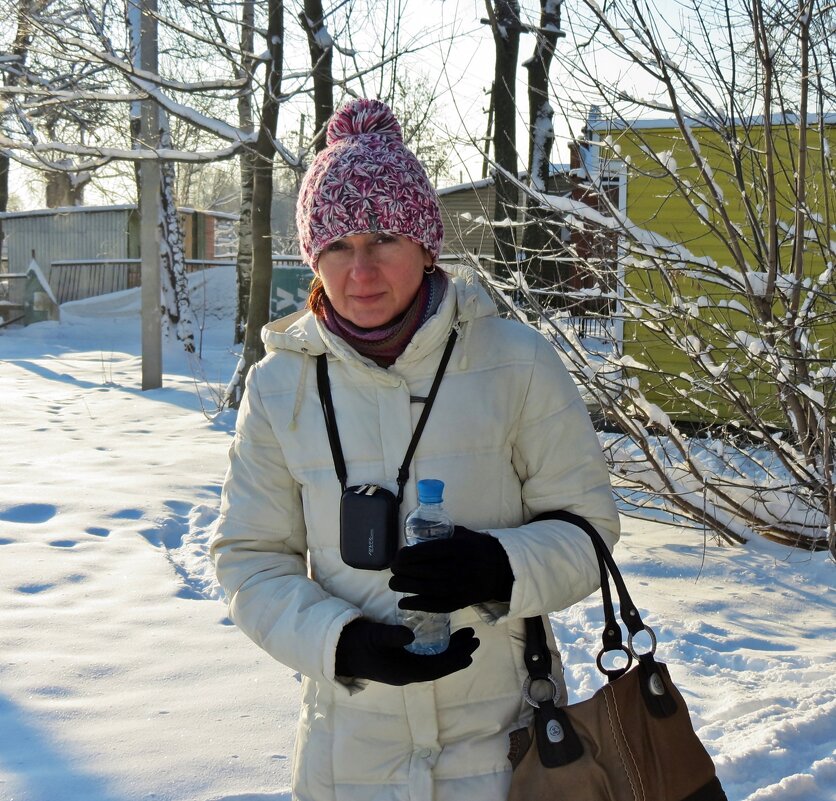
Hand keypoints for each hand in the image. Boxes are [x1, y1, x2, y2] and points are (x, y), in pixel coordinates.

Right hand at [335, 619, 478, 684]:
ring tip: (465, 636)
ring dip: (450, 650)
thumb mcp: (375, 636)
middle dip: (458, 653)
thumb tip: (411, 635)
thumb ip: (392, 636)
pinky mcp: (400, 661)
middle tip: (474, 638)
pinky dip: (439, 649)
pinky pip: (426, 657)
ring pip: (434, 661)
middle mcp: (407, 673)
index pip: (436, 668)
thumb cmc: (358, 643)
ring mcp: (404, 668)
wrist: (339, 650)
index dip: (454, 660)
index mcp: (404, 672)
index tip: (470, 650)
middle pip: (439, 665)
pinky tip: (444, 639)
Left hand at [389, 525, 513, 612]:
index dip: (409, 555)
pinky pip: (437, 605)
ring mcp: (461, 587)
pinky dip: (418, 605)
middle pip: (426, 571)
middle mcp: (460, 568)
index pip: (429, 551)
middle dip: (404, 571)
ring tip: (393, 583)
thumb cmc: (478, 548)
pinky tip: (404, 602)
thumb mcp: (464, 534)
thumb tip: (417, 532)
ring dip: (407, 587)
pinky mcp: (461, 602)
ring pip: (428, 589)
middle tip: (393, 569)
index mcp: (459, 548)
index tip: (399, 556)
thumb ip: (443, 533)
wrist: (502, 570)